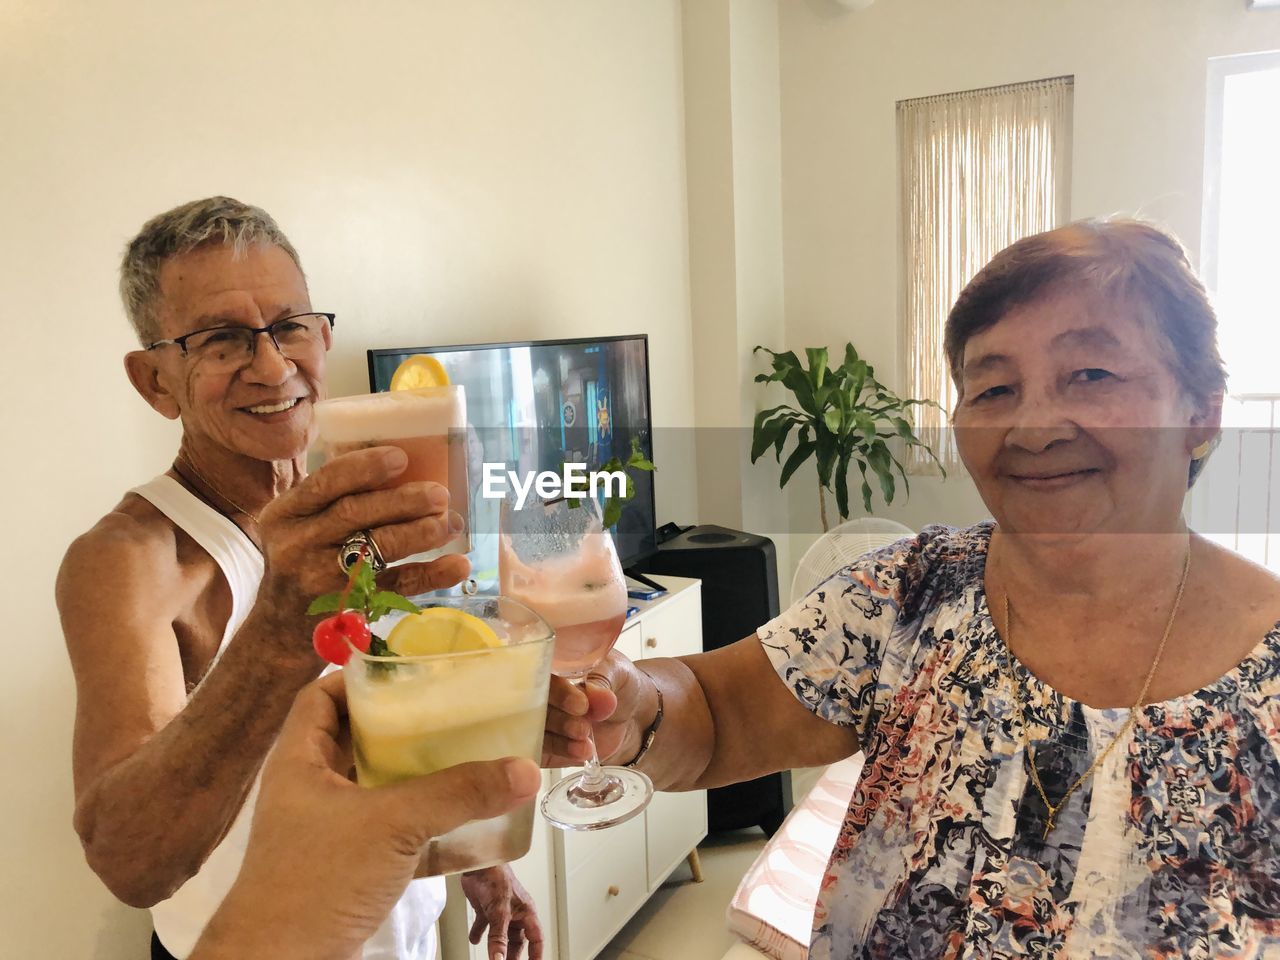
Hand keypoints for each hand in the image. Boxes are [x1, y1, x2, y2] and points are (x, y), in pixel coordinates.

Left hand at [190, 672, 540, 959]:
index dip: (358, 678)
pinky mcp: (347, 868)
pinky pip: (391, 832)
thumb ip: (457, 794)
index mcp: (300, 762)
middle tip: (448, 710)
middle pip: (359, 739)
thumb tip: (521, 770)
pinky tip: (460, 821)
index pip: (320, 697)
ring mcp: (328, 831)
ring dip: (418, 776)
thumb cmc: (309, 888)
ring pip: (378, 787)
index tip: (405, 670)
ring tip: (464, 755)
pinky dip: (423, 824)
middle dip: (404, 726)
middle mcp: (311, 790)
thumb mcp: (391, 826)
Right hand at [254, 446, 469, 636]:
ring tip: (450, 523)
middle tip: (439, 494)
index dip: (364, 467)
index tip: (401, 457)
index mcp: (286, 514)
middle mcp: (297, 544)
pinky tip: (457, 564)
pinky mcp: (349, 608)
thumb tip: (403, 465)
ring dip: (419, 533)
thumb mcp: (298, 525)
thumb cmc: (301, 560)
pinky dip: (430, 575)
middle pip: (353, 513)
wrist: (279, 631)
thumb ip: (332, 499)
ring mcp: (321, 579)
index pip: (325, 482)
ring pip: (375, 549)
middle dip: (402, 501)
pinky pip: (396, 587)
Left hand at [460, 865, 543, 959]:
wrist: (478, 864)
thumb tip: (498, 959)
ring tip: (494, 959)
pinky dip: (480, 934)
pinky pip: (485, 926)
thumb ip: (498, 939)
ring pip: (502, 935)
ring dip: (497, 947)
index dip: (536, 954)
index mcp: (526, 912)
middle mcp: (515, 912)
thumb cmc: (497, 878)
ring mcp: (500, 911)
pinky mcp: (487, 908)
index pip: (536, 938)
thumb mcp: (500, 914)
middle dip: (512, 955)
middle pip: (518, 940)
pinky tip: (475, 940)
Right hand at [541, 650, 654, 766]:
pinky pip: (544, 752)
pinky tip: (582, 752)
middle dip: (558, 719)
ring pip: (536, 732)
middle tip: (583, 728)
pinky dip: (562, 753)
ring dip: (560, 740)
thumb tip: (595, 692)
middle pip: (531, 707)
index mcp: (551, 666)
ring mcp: (541, 720)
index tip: (581, 704)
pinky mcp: (546, 745)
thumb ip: (603, 681)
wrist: (634, 716)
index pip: (540, 675)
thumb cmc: (621, 684)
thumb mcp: (617, 673)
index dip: (557, 691)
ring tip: (587, 743)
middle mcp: (539, 693)